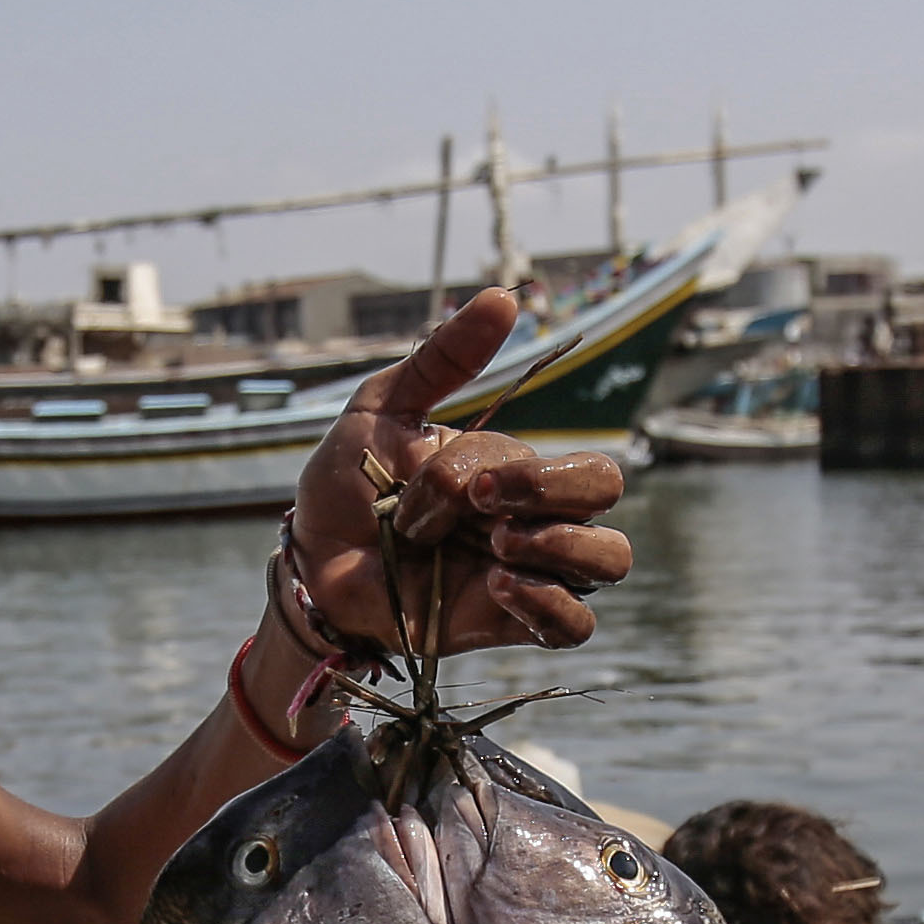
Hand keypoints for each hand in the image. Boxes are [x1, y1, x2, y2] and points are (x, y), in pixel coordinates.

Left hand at [291, 291, 633, 662]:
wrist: (312, 565)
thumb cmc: (347, 486)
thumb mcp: (383, 409)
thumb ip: (444, 357)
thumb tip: (504, 298)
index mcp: (514, 468)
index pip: (570, 461)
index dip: (529, 472)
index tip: (462, 486)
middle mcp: (534, 516)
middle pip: (608, 495)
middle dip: (552, 494)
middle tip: (482, 511)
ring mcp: (528, 571)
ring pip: (610, 561)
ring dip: (562, 550)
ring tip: (493, 552)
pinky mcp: (513, 624)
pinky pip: (576, 626)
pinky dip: (550, 606)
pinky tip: (498, 589)